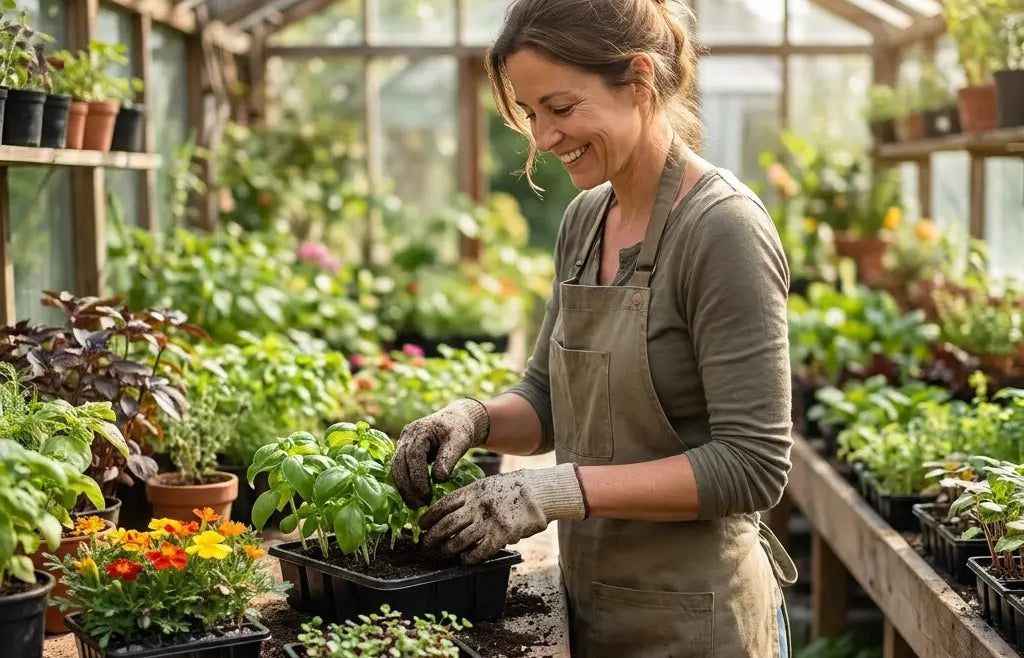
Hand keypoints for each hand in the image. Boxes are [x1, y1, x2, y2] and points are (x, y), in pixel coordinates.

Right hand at [391, 398, 489, 508]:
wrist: (454, 421)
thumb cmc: (459, 430)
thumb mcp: (459, 441)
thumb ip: (449, 458)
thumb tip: (440, 479)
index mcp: (420, 429)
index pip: (413, 455)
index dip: (417, 476)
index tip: (426, 495)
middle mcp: (407, 435)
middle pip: (400, 463)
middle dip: (408, 486)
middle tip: (420, 505)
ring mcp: (402, 443)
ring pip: (396, 468)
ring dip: (403, 488)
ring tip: (416, 505)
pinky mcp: (402, 451)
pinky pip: (399, 470)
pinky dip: (404, 484)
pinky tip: (413, 497)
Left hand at [419, 464, 586, 563]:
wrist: (539, 492)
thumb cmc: (513, 489)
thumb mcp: (487, 484)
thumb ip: (470, 497)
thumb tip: (450, 512)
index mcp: (472, 490)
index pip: (443, 505)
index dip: (429, 517)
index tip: (421, 525)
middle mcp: (477, 506)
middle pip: (447, 524)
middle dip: (433, 537)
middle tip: (425, 545)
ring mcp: (489, 521)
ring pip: (459, 540)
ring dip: (448, 549)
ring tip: (442, 554)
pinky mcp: (501, 536)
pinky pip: (479, 551)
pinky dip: (469, 557)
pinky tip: (464, 559)